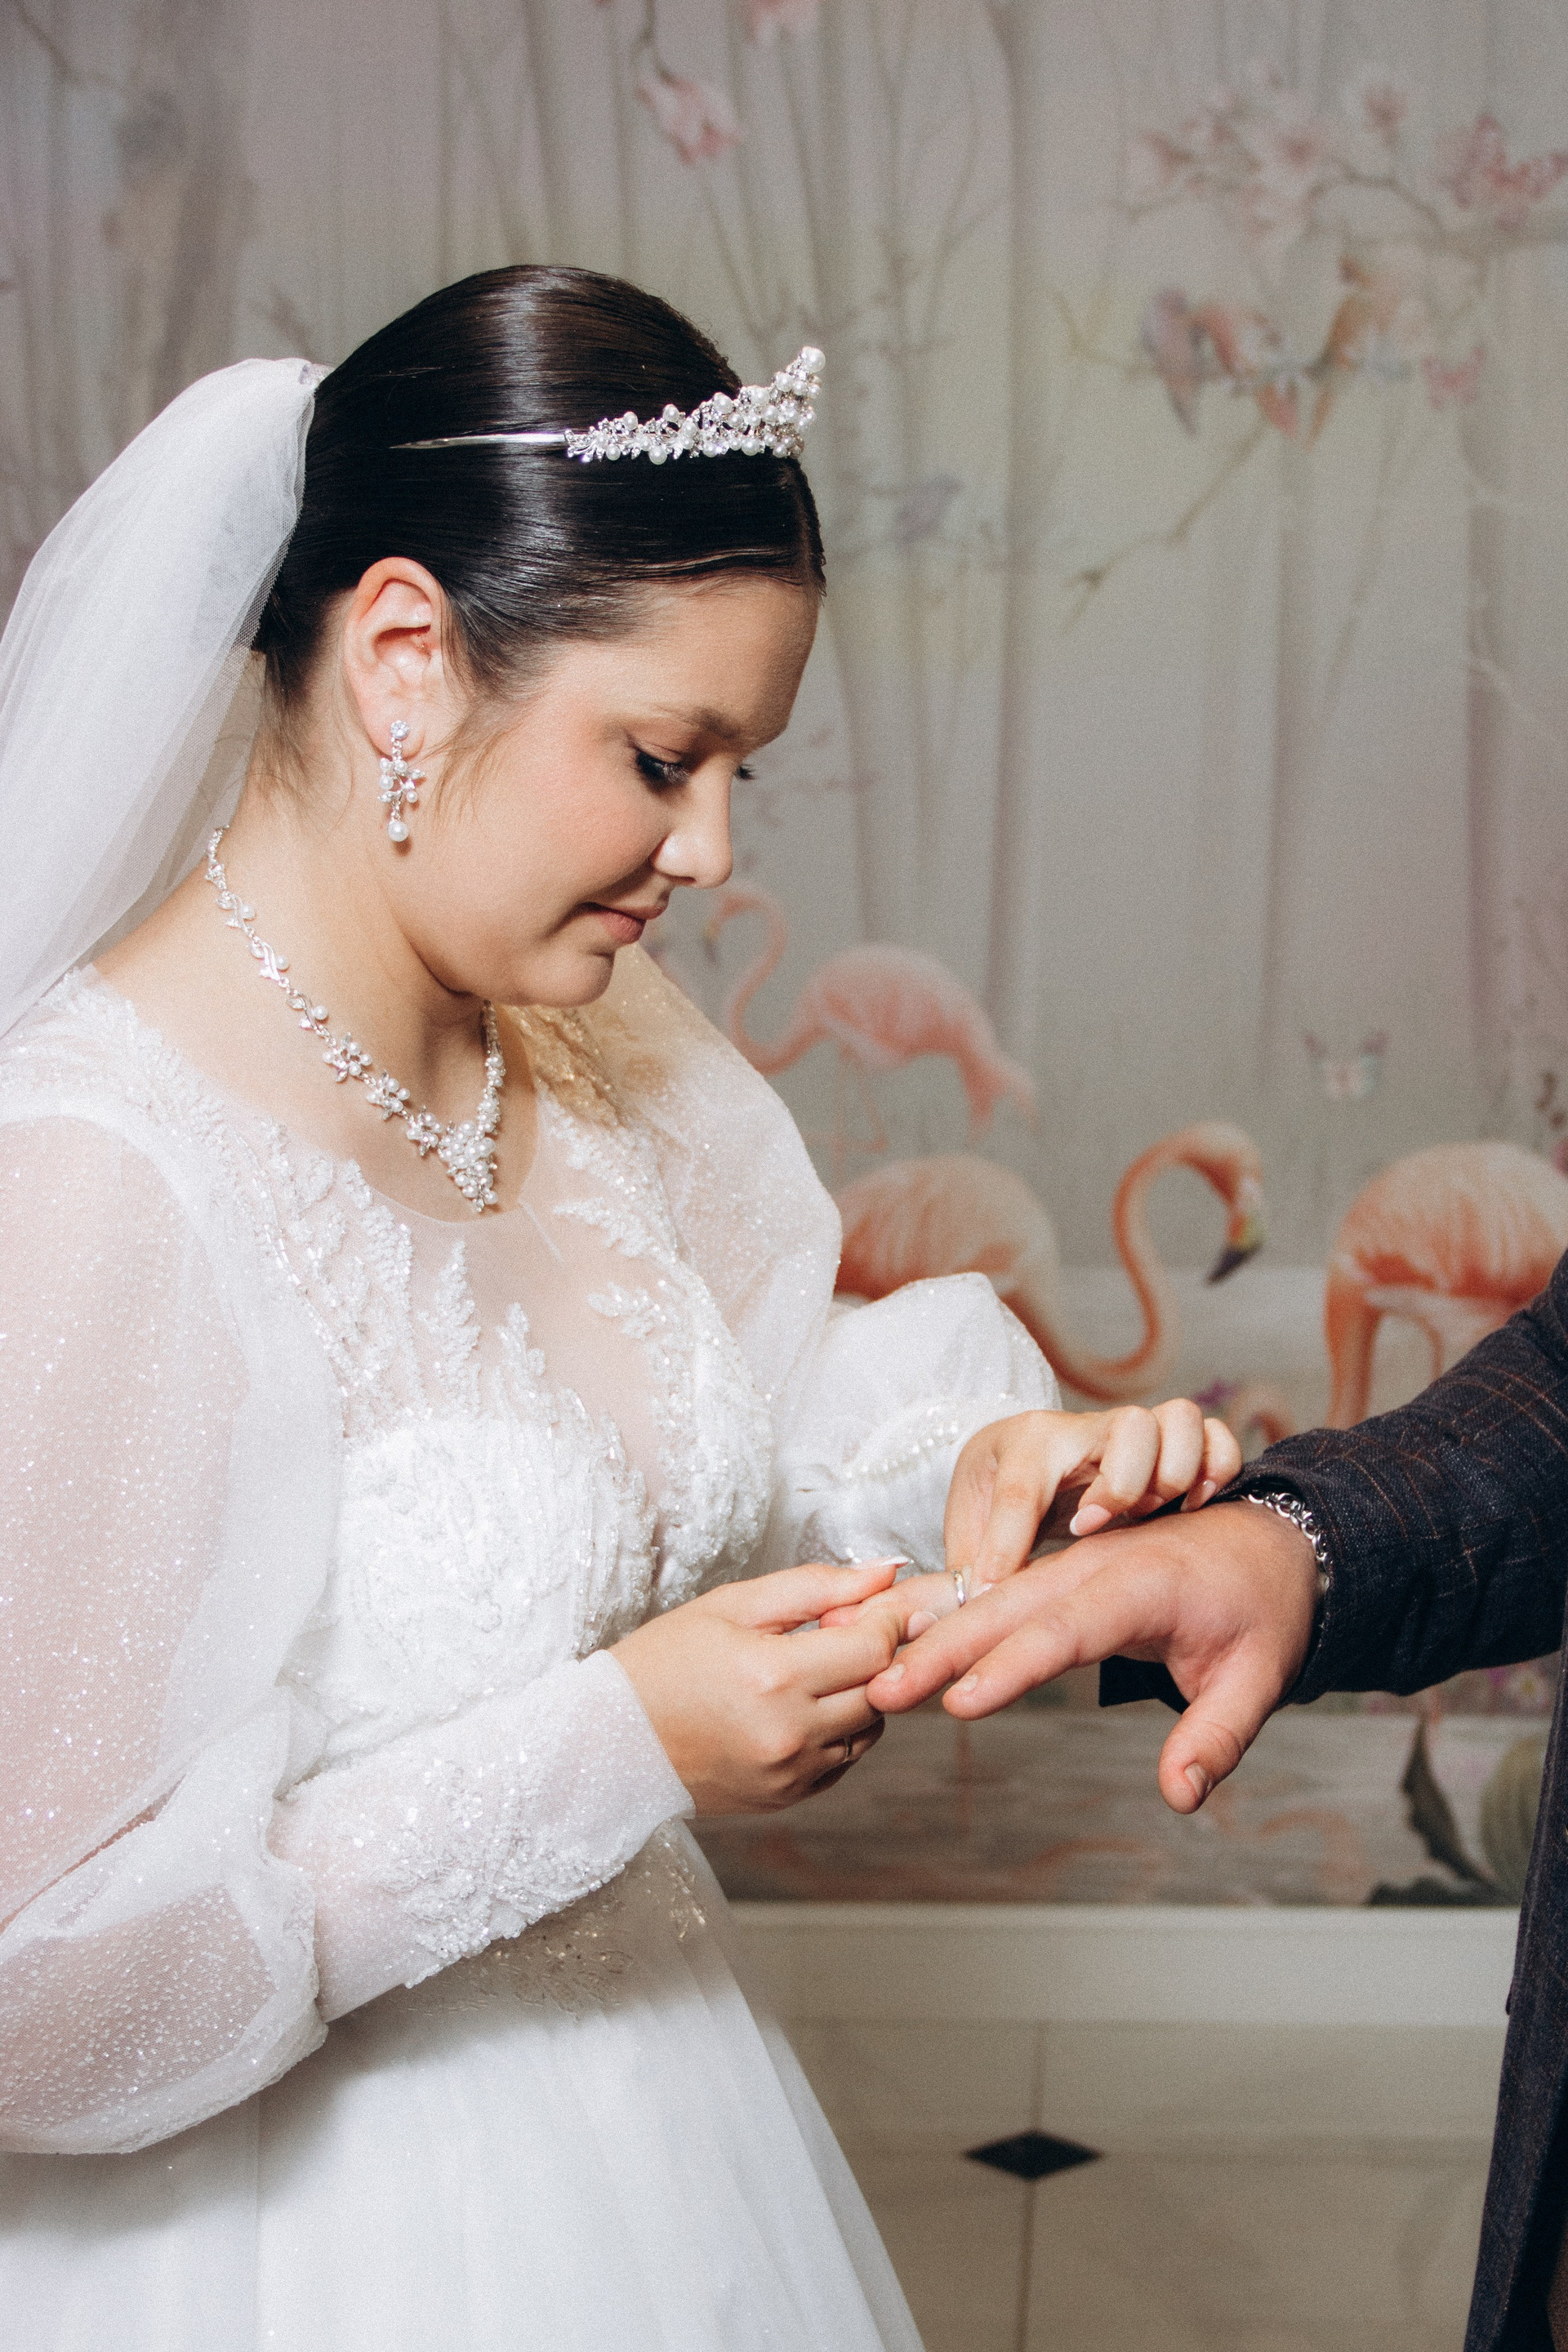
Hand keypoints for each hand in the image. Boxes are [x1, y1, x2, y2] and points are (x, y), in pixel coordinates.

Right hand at [612, 1559, 904, 1815]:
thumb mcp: (732, 1605)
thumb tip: (884, 1572)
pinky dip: (839, 1730)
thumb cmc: (662, 1662)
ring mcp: (789, 1773)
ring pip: (870, 1728)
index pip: (873, 1647)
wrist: (609, 1740)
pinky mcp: (787, 1797)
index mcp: (773, 1677)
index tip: (870, 1603)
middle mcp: (789, 1733)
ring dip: (860, 1693)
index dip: (883, 1618)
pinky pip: (844, 1760)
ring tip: (814, 1669)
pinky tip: (800, 1706)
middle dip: (874, 1654)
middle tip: (839, 1630)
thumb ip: (815, 1586)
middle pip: (879, 1688)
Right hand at [862, 1503, 1318, 1813]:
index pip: (1066, 1630)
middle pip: (1009, 1607)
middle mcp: (1096, 1564)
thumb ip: (1218, 1736)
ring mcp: (1074, 1562)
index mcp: (1142, 1585)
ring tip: (882, 1676)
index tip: (961, 1704)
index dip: (1012, 1667)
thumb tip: (1180, 1796)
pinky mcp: (1063, 1570)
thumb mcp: (1259, 1677)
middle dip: (944, 1649)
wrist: (1270, 1541)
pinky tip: (907, 1642)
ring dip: (937, 1634)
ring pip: (995, 1597)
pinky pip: (1002, 1591)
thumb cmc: (1263, 1610)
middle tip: (886, 1691)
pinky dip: (953, 1614)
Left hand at [946, 1403, 1243, 1591]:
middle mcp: (1086, 1429)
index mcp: (1027, 1444)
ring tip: (1149, 1516)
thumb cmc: (997, 1494)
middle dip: (1120, 1486)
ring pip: (1179, 1420)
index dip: (1011, 1537)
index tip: (999, 1586)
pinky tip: (1192, 1510)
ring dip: (1172, 1474)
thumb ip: (969, 1567)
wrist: (1026, 1453)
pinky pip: (1216, 1435)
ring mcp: (1135, 1431)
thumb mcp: (971, 1526)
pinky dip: (1215, 1469)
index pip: (1023, 1485)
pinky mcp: (1173, 1442)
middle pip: (1129, 1428)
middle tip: (1091, 1531)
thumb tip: (963, 1613)